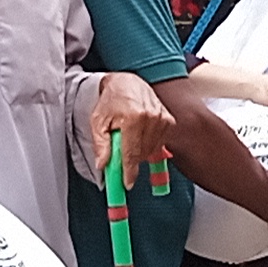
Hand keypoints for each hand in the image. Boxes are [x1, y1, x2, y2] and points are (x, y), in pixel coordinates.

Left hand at [93, 72, 175, 188]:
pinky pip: (160, 144)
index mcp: (133, 117)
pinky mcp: (169, 120)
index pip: (132, 153)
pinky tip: (140, 136)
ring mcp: (162, 118)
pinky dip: (149, 145)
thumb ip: (101, 145)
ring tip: (129, 138)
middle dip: (130, 160)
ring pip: (151, 151)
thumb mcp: (98, 122)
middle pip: (142, 154)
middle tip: (120, 153)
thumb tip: (103, 165)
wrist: (127, 83)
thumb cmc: (111, 100)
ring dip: (139, 152)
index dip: (129, 172)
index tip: (127, 184)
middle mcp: (151, 117)